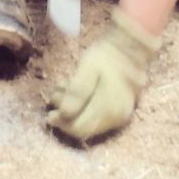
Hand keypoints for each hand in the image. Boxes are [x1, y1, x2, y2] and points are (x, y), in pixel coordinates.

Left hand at [47, 6, 160, 141]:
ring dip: (73, 109)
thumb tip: (63, 114)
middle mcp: (115, 119)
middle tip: (54, 95)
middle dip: (66, 115)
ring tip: (62, 89)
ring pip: (89, 121)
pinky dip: (83, 108)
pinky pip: (96, 116)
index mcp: (108, 110)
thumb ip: (76, 92)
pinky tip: (76, 92)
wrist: (129, 49)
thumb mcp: (87, 68)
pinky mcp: (118, 110)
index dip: (62, 124)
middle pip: (84, 128)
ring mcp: (119, 116)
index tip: (49, 115)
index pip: (80, 128)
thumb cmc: (106, 57)